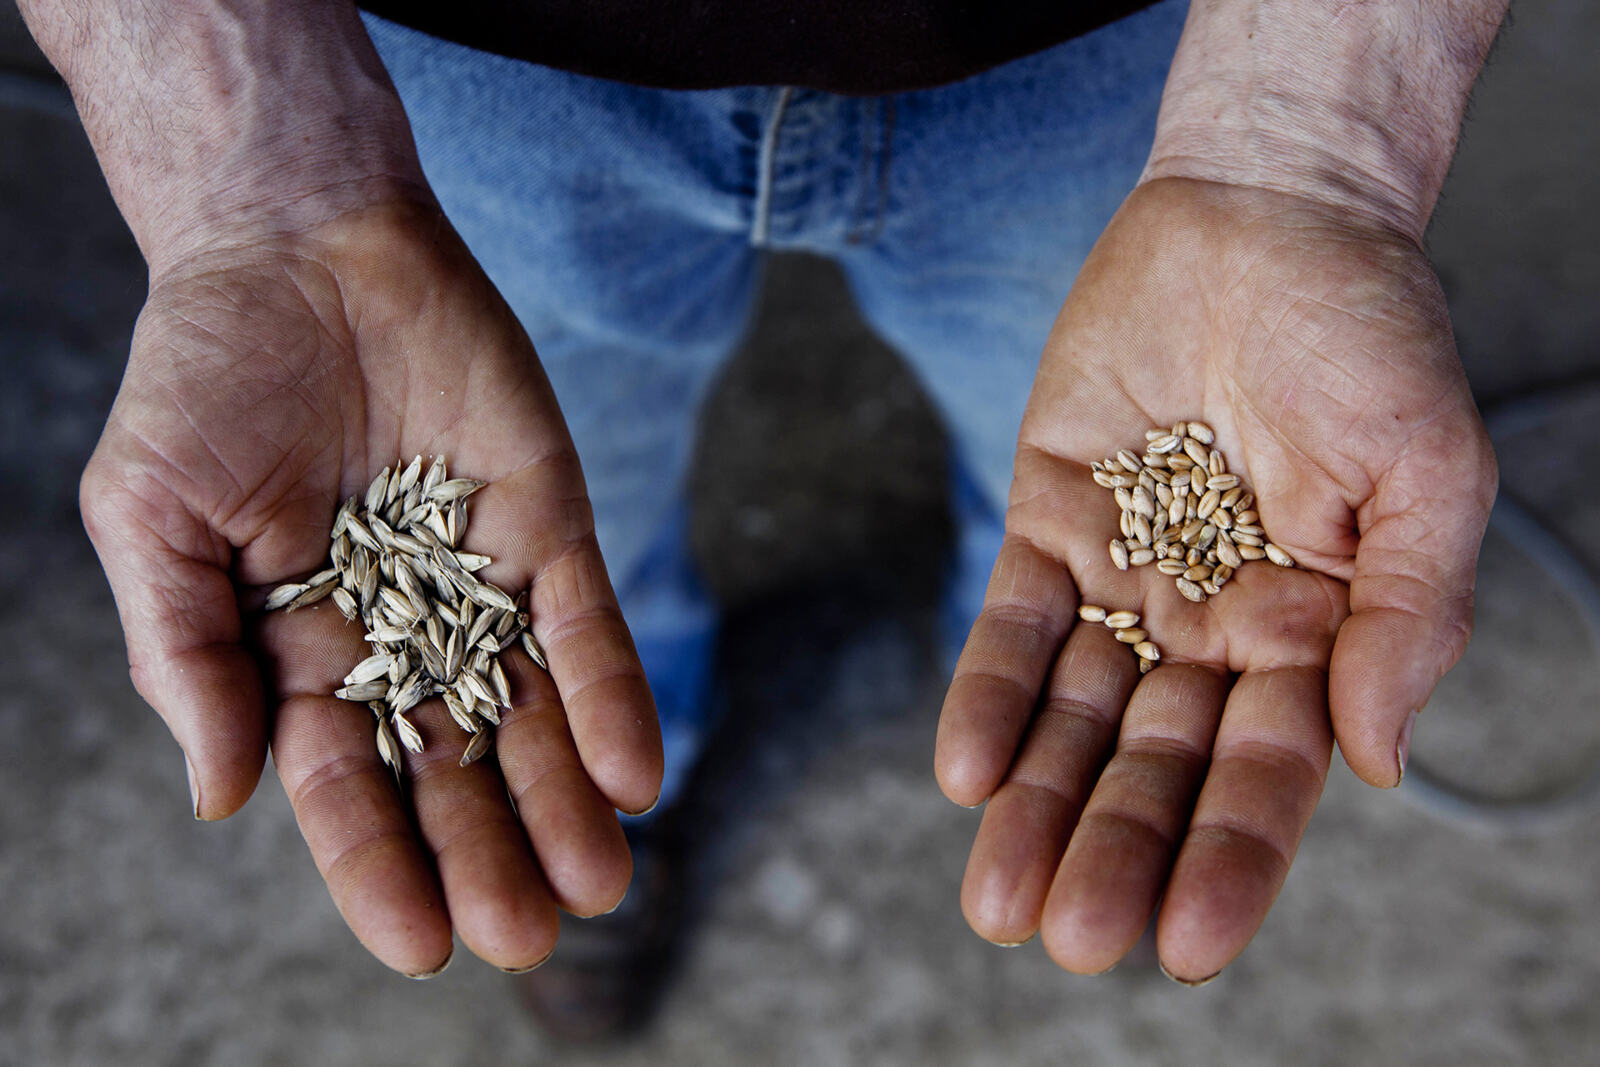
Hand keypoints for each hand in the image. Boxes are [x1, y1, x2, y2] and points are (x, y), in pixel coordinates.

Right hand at [80, 199, 661, 975]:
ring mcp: (480, 581)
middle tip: (529, 937)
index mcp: (297, 651)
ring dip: (566, 800)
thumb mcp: (151, 517)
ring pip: (532, 716)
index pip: (344, 785)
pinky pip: (585, 623)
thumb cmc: (206, 377)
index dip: (379, 865)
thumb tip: (226, 798)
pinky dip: (612, 696)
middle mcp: (400, 634)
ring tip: (602, 886)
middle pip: (451, 769)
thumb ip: (187, 654)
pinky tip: (638, 774)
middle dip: (488, 853)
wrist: (300, 243)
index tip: (424, 944)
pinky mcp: (547, 521)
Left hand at [935, 178, 1495, 980]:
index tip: (1188, 942)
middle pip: (1155, 764)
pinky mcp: (1051, 522)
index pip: (1265, 772)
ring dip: (1036, 804)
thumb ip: (1406, 616)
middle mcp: (1213, 627)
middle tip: (1070, 937)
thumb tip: (1376, 759)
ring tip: (995, 894)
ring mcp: (1128, 579)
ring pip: (1075, 716)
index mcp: (1311, 635)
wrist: (1264, 217)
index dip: (1229, 857)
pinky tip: (965, 770)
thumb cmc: (1367, 335)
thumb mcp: (1427, 473)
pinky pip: (1014, 625)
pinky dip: (990, 695)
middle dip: (1114, 851)